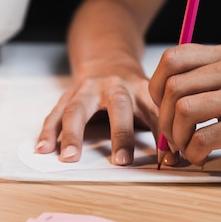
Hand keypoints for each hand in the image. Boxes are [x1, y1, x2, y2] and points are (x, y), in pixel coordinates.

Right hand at [36, 57, 167, 165]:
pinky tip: (43, 149)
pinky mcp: (68, 95)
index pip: (156, 112)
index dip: (163, 135)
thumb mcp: (151, 102)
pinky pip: (55, 113)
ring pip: (78, 109)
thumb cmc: (134, 91)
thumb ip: (162, 129)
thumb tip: (177, 161)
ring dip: (73, 134)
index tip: (169, 161)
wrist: (107, 59)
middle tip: (121, 162)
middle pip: (118, 106)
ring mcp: (88, 89)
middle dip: (121, 134)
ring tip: (69, 157)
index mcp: (141, 89)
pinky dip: (48, 132)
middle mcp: (115, 86)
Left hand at [149, 43, 220, 164]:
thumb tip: (168, 99)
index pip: (173, 58)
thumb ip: (212, 77)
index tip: (162, 106)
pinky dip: (194, 153)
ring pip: (184, 111)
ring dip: (176, 137)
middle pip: (172, 87)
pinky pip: (205, 139)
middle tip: (172, 136)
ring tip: (187, 148)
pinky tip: (201, 157)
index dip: (156, 84)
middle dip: (163, 117)